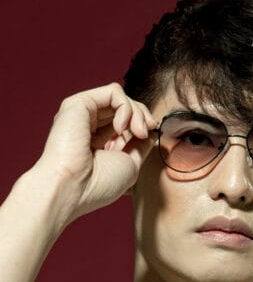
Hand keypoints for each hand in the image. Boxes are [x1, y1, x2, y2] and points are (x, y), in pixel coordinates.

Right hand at [28, 82, 156, 226]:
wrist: (72, 189)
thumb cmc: (99, 184)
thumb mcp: (129, 164)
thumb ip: (140, 145)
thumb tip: (152, 130)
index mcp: (100, 143)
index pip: (127, 123)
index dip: (143, 124)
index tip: (151, 135)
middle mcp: (90, 126)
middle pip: (124, 107)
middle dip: (143, 116)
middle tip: (146, 132)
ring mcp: (83, 114)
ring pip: (120, 98)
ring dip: (137, 112)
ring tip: (138, 131)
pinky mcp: (78, 104)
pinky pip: (113, 92)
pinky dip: (126, 107)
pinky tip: (121, 127)